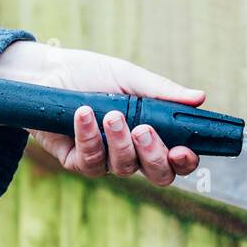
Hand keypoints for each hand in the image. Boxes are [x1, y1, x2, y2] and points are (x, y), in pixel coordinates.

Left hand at [0, 40, 202, 184]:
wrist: (46, 72)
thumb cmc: (92, 74)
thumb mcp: (129, 77)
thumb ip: (163, 92)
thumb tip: (200, 97)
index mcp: (152, 133)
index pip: (178, 158)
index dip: (185, 161)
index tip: (183, 150)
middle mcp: (132, 152)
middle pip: (157, 174)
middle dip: (154, 156)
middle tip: (143, 131)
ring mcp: (106, 160)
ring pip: (124, 168)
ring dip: (119, 142)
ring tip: (111, 114)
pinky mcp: (77, 162)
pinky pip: (90, 161)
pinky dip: (88, 137)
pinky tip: (84, 114)